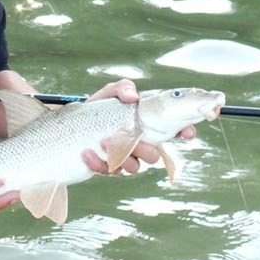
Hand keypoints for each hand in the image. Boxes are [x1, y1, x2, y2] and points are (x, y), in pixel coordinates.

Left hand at [81, 79, 195, 174]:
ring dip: (120, 155)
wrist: (73, 126)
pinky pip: (109, 171)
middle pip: (154, 155)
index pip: (175, 131)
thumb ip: (123, 87)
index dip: (185, 132)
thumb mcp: (110, 92)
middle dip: (144, 148)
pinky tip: (87, 152)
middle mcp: (140, 144)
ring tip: (102, 141)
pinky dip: (97, 162)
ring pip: (135, 167)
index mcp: (148, 125)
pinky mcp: (108, 167)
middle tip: (131, 136)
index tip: (187, 132)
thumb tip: (133, 96)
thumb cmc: (99, 108)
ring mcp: (125, 158)